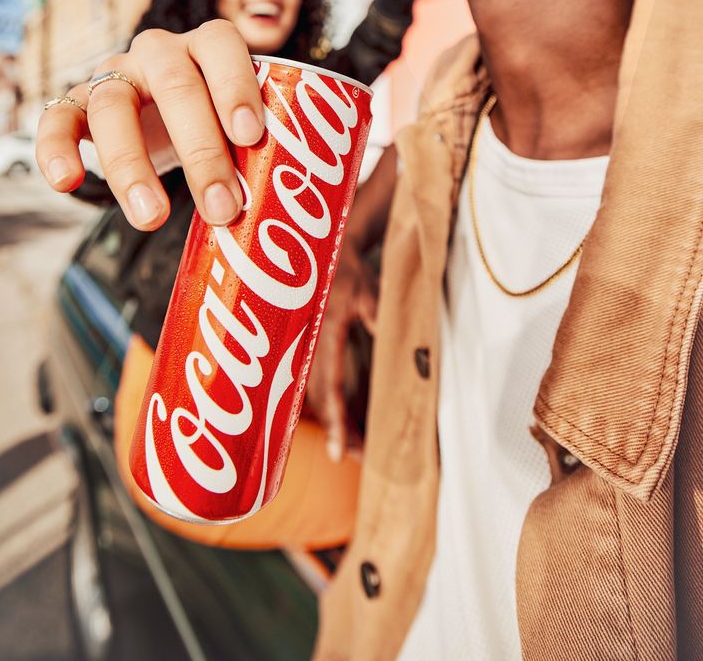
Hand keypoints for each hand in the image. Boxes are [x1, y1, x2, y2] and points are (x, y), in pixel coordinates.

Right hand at [35, 20, 264, 229]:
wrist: (162, 121)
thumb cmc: (214, 126)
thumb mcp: (237, 128)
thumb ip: (262, 149)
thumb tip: (295, 213)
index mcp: (206, 47)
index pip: (221, 45)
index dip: (235, 86)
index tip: (251, 137)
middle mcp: (158, 52)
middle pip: (174, 85)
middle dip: (201, 150)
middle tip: (223, 208)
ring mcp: (114, 74)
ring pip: (113, 106)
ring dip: (132, 166)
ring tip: (153, 218)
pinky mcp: (77, 103)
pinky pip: (56, 119)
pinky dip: (55, 149)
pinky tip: (66, 183)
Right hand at [306, 238, 377, 462]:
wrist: (326, 249)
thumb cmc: (352, 270)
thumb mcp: (372, 291)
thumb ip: (381, 320)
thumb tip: (403, 352)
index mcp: (324, 330)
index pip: (328, 384)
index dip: (334, 421)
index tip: (339, 452)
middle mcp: (308, 344)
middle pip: (319, 399)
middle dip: (337, 431)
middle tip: (360, 458)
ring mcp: (304, 348)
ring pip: (315, 396)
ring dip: (335, 422)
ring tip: (356, 448)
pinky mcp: (307, 349)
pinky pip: (316, 384)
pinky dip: (331, 407)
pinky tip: (346, 423)